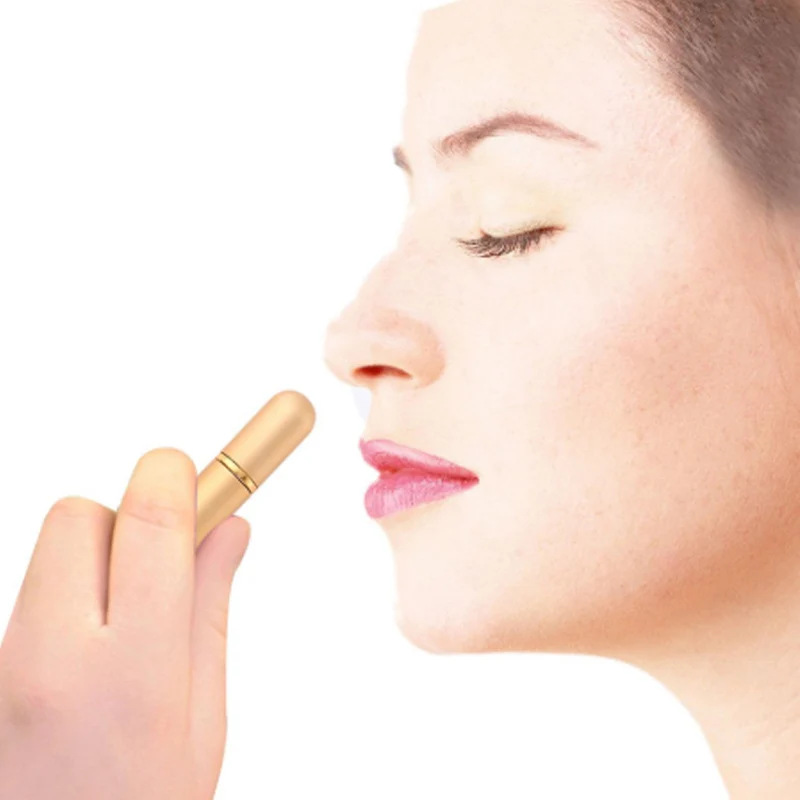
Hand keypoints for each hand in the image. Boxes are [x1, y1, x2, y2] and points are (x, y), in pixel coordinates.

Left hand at [0, 447, 250, 799]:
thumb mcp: (202, 720)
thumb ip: (209, 609)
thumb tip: (229, 528)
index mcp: (130, 672)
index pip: (148, 521)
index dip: (174, 476)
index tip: (194, 474)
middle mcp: (49, 659)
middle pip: (77, 516)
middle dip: (126, 516)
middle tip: (161, 559)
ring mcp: (3, 665)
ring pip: (49, 556)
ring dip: (96, 559)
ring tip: (126, 622)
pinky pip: (30, 598)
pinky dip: (67, 598)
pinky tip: (88, 656)